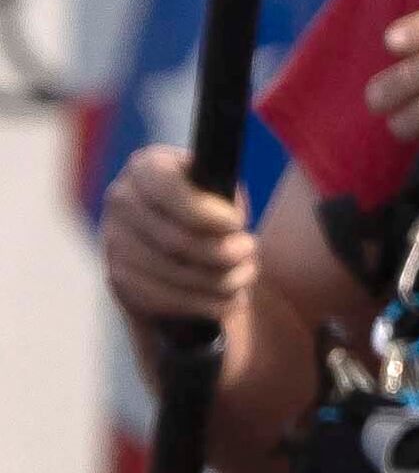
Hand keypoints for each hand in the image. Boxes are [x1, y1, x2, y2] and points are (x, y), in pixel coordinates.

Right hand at [100, 145, 260, 332]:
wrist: (181, 247)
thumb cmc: (210, 209)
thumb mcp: (220, 190)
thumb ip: (224, 196)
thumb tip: (228, 222)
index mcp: (146, 168)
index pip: (169, 190)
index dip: (207, 213)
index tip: (237, 223)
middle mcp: (121, 201)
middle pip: (175, 240)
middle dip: (223, 252)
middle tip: (250, 250)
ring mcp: (114, 241)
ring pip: (174, 275)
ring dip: (222, 281)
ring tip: (246, 274)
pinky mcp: (119, 278)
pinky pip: (166, 300)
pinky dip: (208, 304)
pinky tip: (231, 299)